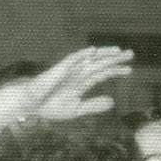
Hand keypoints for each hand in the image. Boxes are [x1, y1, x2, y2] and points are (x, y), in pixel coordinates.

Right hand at [0, 47, 134, 124]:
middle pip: (99, 64)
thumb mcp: (76, 109)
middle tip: (131, 54)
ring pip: (89, 59)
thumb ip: (93, 105)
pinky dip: (82, 55)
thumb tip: (113, 102)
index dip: (115, 71)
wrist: (30, 106)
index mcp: (81, 83)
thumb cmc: (49, 107)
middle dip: (114, 59)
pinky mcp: (59, 70)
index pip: (102, 74)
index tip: (129, 70)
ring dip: (103, 54)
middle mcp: (78, 74)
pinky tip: (93, 51)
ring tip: (117, 51)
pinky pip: (71, 60)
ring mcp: (69, 70)